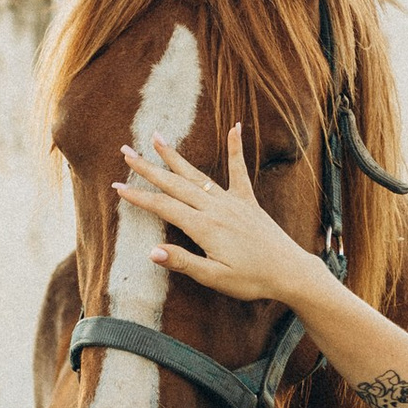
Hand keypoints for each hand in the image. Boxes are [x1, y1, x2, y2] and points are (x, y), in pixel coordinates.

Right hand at [115, 122, 320, 308]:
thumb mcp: (214, 277)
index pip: (163, 207)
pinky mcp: (248, 201)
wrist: (290, 271)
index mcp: (204, 227)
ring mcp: (232, 202)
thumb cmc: (252, 279)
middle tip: (125, 152)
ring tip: (157, 138)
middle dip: (148, 168)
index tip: (117, 186)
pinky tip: (235, 128)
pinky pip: (239, 171)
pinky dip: (235, 149)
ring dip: (175, 156)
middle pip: (174, 184)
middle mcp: (215, 208)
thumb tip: (152, 251)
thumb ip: (183, 262)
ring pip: (197, 175)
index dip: (139, 196)